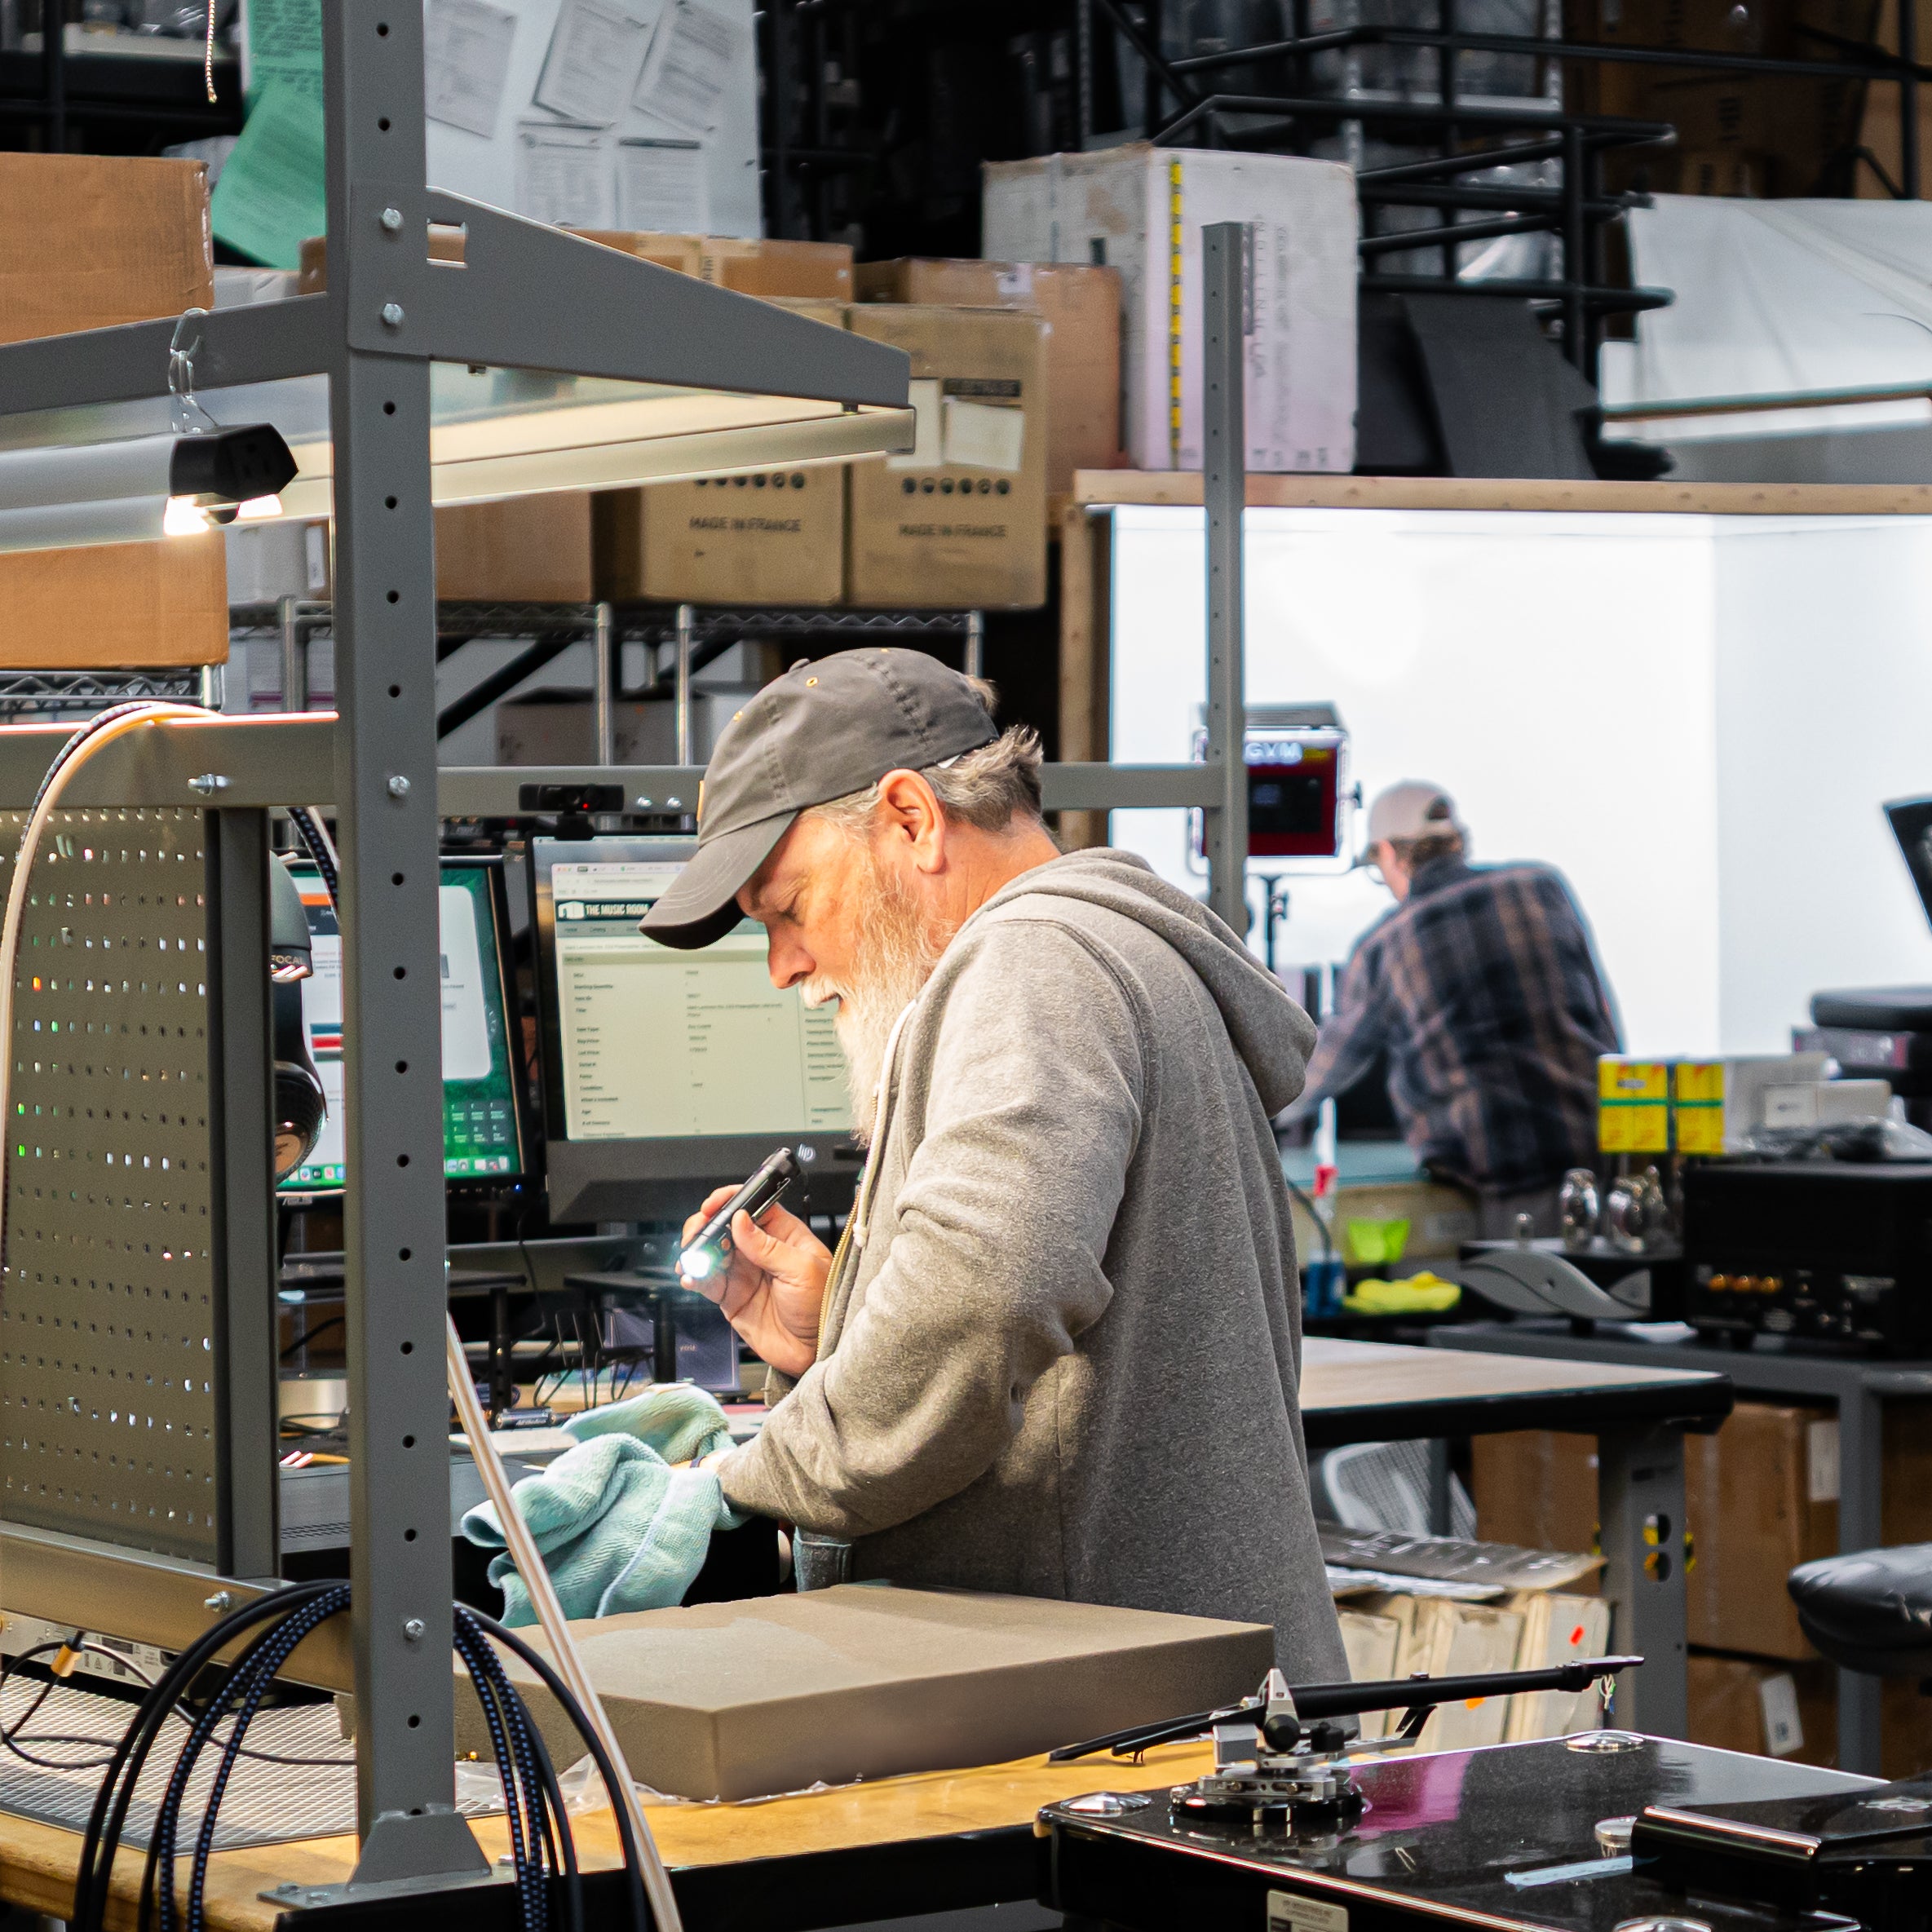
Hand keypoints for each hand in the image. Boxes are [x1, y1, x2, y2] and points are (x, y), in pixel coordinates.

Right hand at [680, 1189, 829, 1379]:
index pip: (753, 1207)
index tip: (714, 1204)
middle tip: (698, 1233)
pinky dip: (694, 1277)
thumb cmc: (822, 1306)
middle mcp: (761, 1251)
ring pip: (711, 1251)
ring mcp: (744, 1273)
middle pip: (725, 1226)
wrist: (815, 1350)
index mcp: (784, 1235)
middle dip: (706, 1225)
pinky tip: (691, 1277)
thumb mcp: (802, 1271)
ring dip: (695, 1250)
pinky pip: (707, 1281)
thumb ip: (768, 1247)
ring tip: (692, 1258)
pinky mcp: (731, 1296)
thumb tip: (741, 1220)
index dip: (731, 1201)